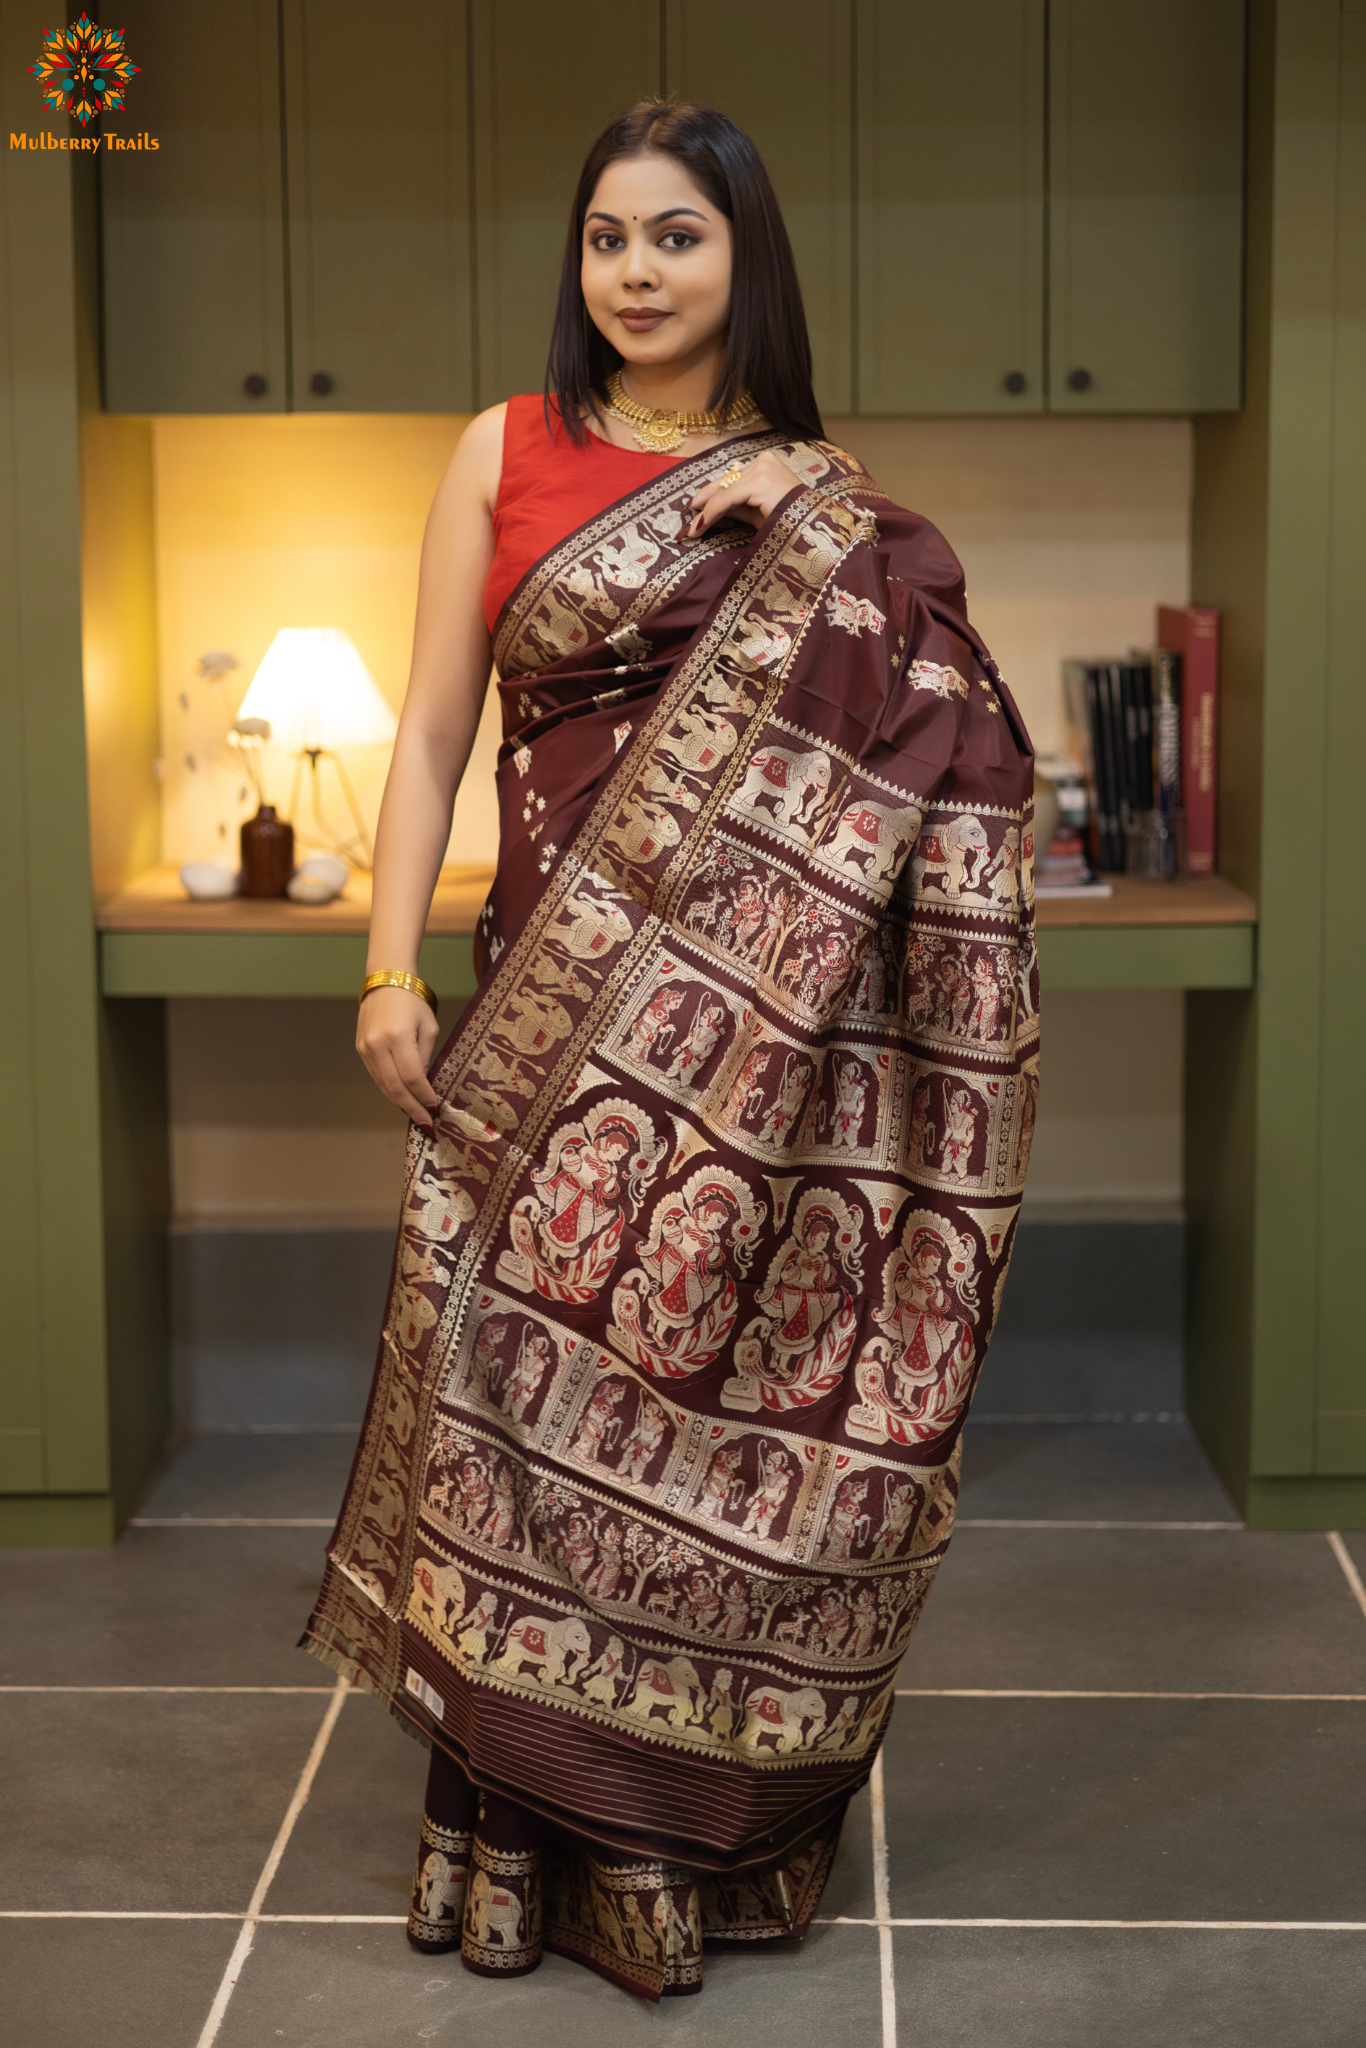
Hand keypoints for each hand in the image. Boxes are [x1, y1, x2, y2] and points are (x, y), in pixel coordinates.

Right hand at [357, 985, 440, 1125]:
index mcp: (397, 1037)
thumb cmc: (413, 1001)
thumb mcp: (429, 1027)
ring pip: (383, 1085)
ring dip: (400, 1102)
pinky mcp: (361, 1049)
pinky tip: (403, 1098)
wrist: (386, 981)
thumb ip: (426, 1056)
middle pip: (395, 1087)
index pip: (412, 1076)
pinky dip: (390, 1090)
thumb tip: (425, 1084)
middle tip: (426, 1122)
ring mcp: (366, 1048)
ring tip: (416, 1114)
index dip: (424, 1096)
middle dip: (412, 1107)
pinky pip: (377, 1076)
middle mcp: (377, 1045)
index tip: (435, 1108)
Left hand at [686, 451, 800, 537]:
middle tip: (688, 522)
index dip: (712, 495)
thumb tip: (710, 511)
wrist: (812, 527)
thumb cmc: (789, 522)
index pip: (733, 480)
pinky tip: (703, 524)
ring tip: (693, 529)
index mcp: (765, 464)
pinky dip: (714, 512)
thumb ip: (736, 507)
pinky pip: (728, 498)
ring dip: (707, 512)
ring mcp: (761, 469)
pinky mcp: (759, 482)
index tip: (696, 510)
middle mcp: (763, 461)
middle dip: (706, 504)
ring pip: (725, 491)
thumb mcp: (757, 512)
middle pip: (726, 483)